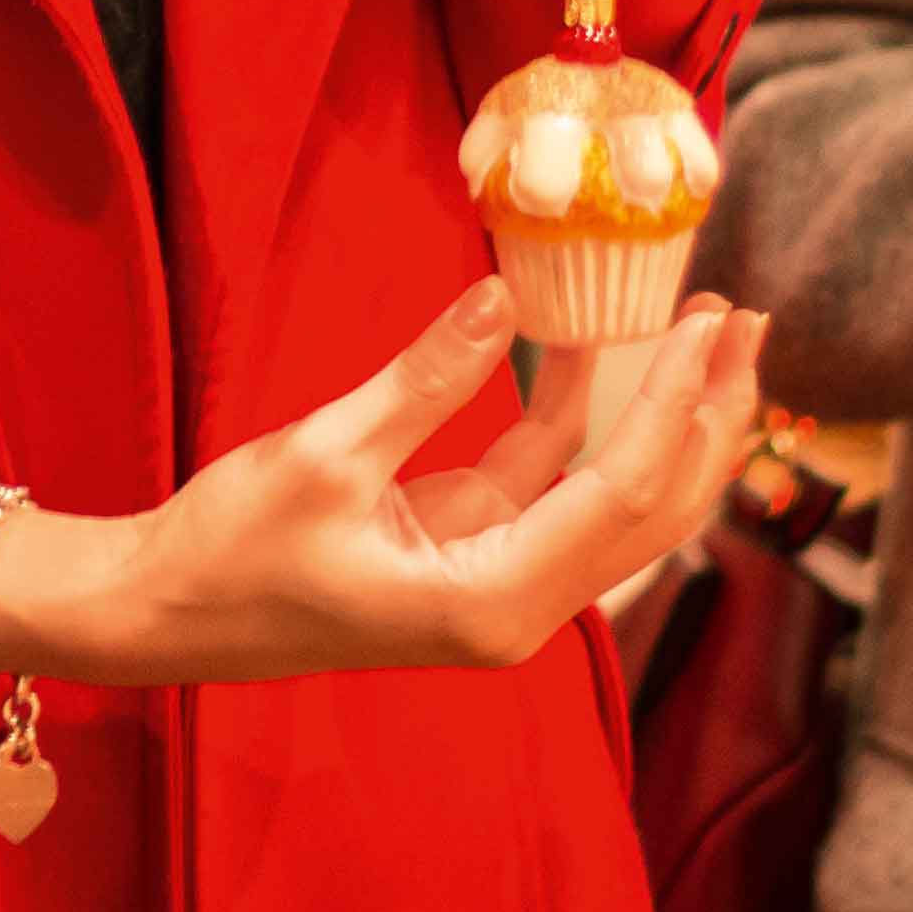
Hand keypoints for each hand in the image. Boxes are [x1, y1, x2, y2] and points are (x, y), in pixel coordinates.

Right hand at [0, 280, 765, 689]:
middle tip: (749, 319)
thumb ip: (427, 378)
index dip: (674, 403)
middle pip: (650, 511)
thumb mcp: (326, 453)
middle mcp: (518, 608)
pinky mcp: (475, 555)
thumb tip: (507, 298)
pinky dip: (585, 422)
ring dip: (666, 420)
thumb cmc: (233, 551)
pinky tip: (603, 349)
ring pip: (619, 504)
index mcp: (492, 602)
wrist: (163, 613)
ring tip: (713, 333)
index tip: (711, 320)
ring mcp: (502, 583)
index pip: (620, 495)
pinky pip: (556, 487)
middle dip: (707, 415)